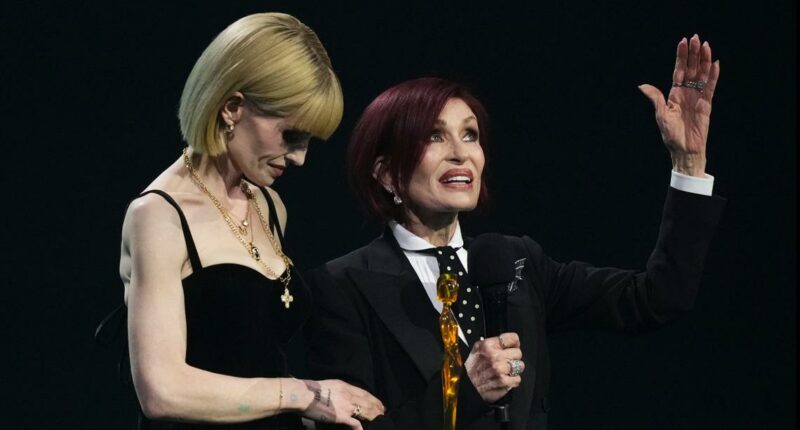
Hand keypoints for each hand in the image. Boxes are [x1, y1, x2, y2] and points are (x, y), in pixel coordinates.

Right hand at [295, 379, 384, 429]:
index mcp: (345, 386)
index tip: (380, 403)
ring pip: (365, 411)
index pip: (364, 393)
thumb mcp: (330, 385)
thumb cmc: (312, 390)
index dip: (374, 399)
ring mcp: (346, 406)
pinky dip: (361, 428)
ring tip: (380, 420)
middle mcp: (349, 395)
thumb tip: (345, 395)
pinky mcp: (341, 416)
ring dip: (374, 416)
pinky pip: (355, 423)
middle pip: (368, 402)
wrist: (303, 394)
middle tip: (384, 412)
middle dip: (377, 408)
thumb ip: (339, 390)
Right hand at [464, 333, 523, 402]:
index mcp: (488, 345)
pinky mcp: (503, 381)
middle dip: (513, 357)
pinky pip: (517, 379)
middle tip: (505, 362)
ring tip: (505, 371)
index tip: (510, 347)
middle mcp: (494, 356)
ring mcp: (499, 369)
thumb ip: (493, 343)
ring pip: (520, 365)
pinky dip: (513, 380)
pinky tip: (505, 379)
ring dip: (514, 369)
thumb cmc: (473, 367)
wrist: (466, 385)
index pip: (513, 338)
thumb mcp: (477, 348)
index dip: (513, 344)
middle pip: (518, 352)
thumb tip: (508, 342)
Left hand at [639, 34, 719, 176]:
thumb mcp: (661, 115)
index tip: (682, 42)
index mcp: (674, 94)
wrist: (684, 149)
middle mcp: (687, 93)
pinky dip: (714, 75)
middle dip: (693, 53)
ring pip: (702, 74)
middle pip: (692, 69)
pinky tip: (715, 63)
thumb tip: (642, 85)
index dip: (681, 57)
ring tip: (705, 45)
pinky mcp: (707, 104)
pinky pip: (711, 86)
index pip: (679, 70)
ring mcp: (698, 97)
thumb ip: (656, 98)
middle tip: (695, 38)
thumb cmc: (671, 135)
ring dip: (704, 60)